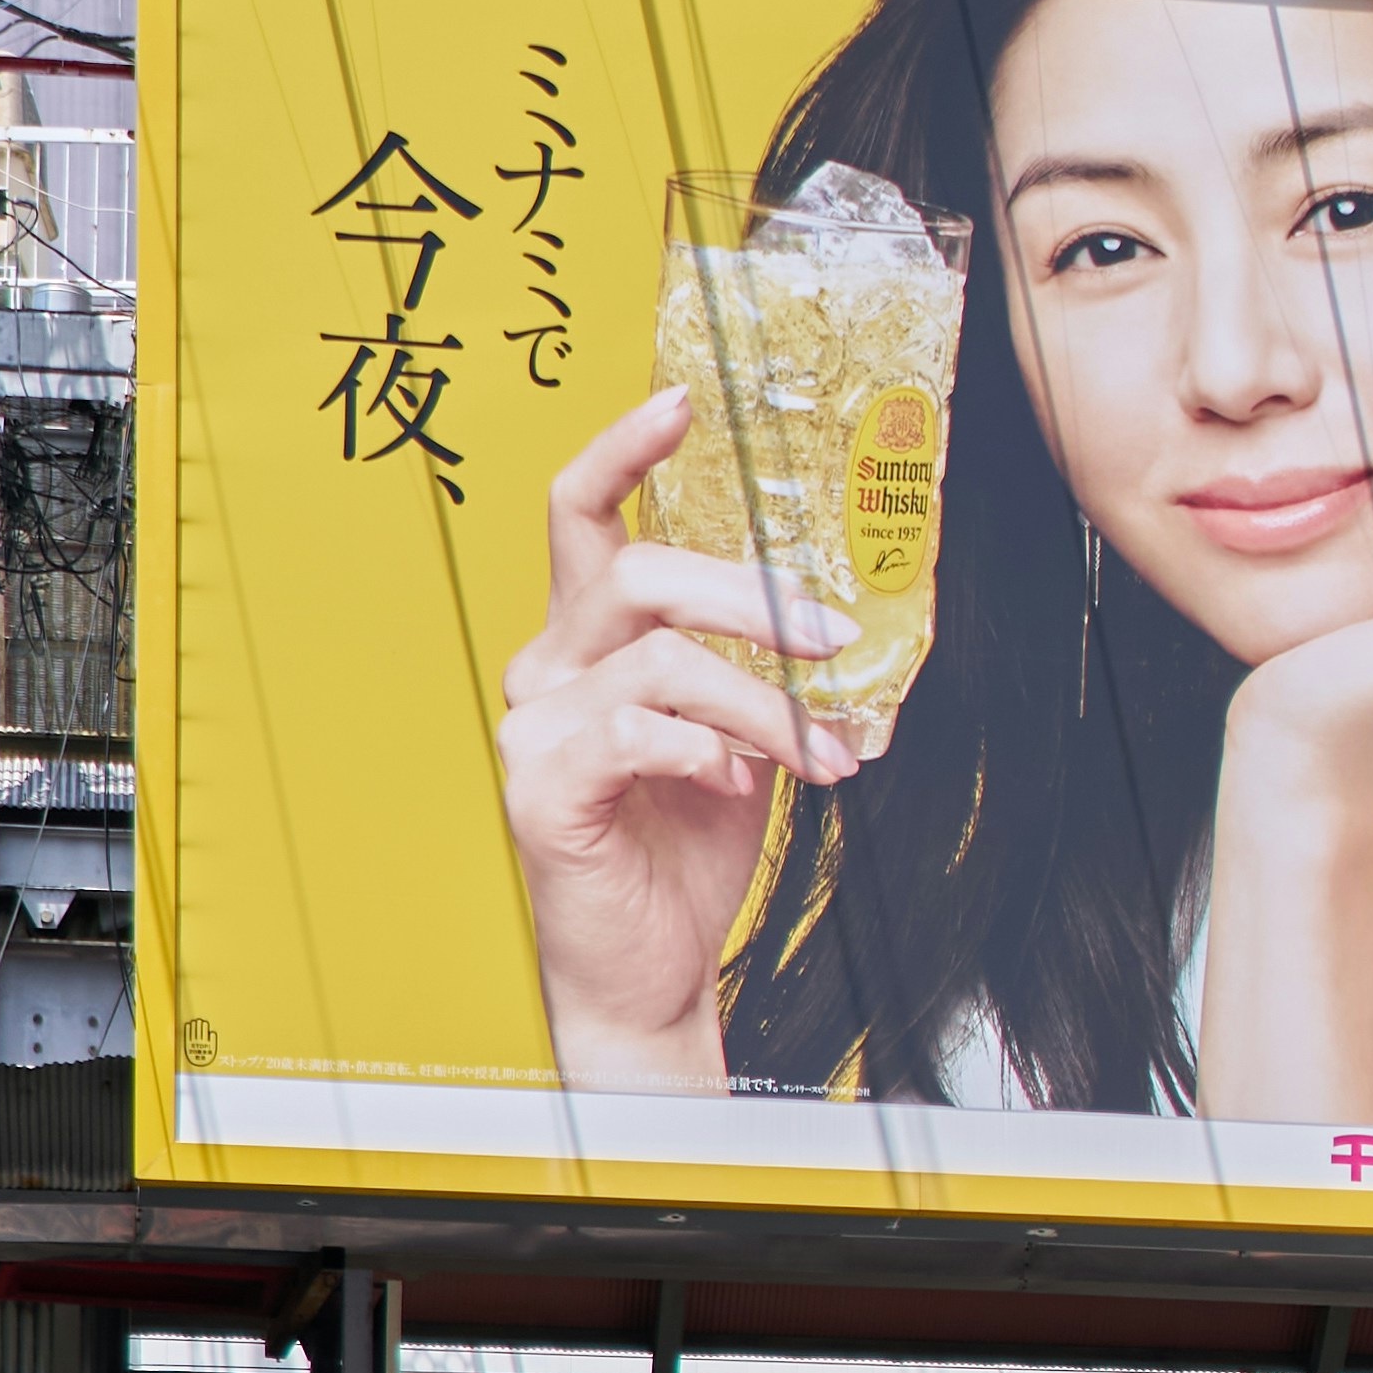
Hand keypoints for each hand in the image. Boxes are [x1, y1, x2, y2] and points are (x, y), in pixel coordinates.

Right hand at [497, 391, 867, 1091]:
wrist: (648, 970)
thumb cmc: (683, 853)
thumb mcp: (741, 741)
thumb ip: (756, 674)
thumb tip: (836, 621)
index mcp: (587, 640)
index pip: (583, 513)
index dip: (626, 448)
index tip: (683, 403)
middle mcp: (550, 669)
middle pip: (641, 574)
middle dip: (753, 599)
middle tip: (832, 638)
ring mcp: (535, 727)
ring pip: (661, 660)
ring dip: (762, 701)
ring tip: (818, 752)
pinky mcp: (540, 788)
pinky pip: (636, 732)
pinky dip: (705, 750)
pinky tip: (737, 784)